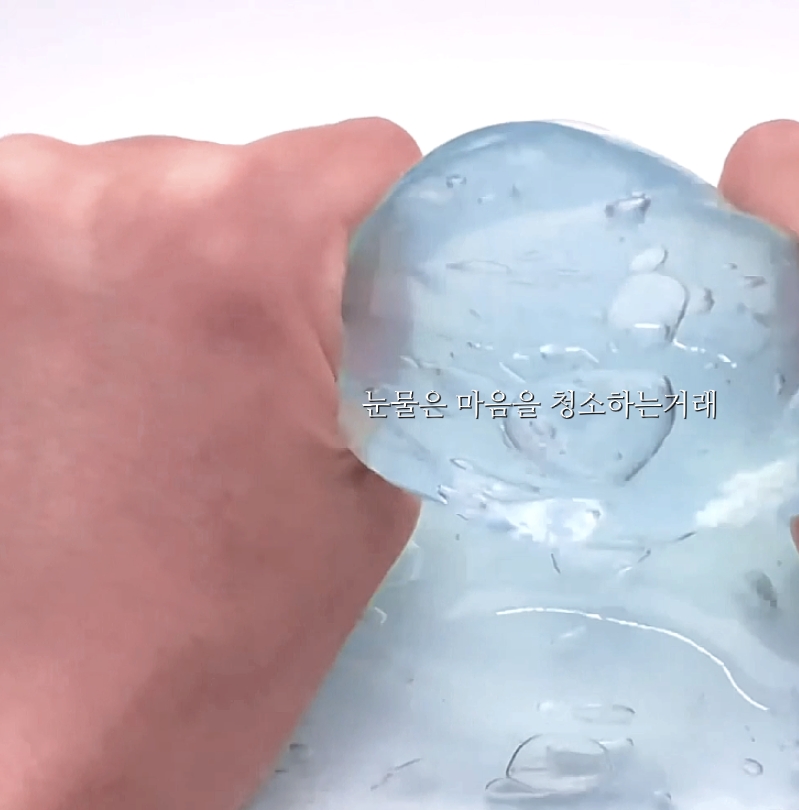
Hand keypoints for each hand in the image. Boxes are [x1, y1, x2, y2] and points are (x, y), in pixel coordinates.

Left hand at [0, 120, 420, 809]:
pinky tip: (110, 384)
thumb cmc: (212, 624)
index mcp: (236, 242)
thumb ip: (392, 347)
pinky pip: (67, 228)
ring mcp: (5, 227)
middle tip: (264, 372)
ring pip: (152, 196)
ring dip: (177, 269)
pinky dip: (101, 284)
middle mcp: (98, 198)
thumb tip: (397, 291)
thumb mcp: (375, 467)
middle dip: (274, 262)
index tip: (376, 288)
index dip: (389, 229)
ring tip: (173, 392)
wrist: (63, 719)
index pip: (365, 155)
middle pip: (247, 175)